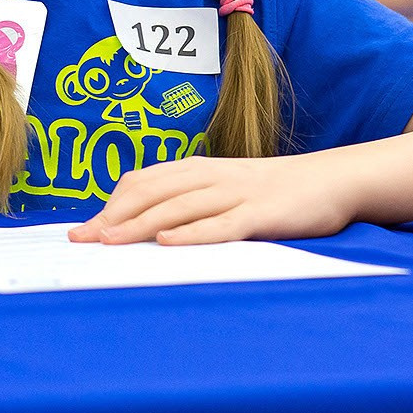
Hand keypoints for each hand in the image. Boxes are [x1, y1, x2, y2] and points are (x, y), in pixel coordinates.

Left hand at [66, 154, 360, 245]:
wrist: (329, 181)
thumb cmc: (271, 191)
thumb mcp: (225, 187)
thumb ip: (190, 199)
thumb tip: (146, 222)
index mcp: (199, 169)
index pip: (143, 182)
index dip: (111, 204)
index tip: (83, 228)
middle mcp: (211, 177)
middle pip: (152, 193)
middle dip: (114, 216)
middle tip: (83, 239)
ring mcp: (235, 194)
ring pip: (179, 208)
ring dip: (141, 224)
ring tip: (111, 240)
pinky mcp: (260, 215)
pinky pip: (221, 225)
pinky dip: (191, 234)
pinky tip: (168, 243)